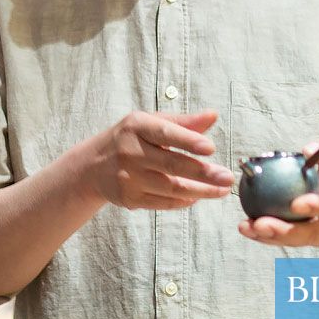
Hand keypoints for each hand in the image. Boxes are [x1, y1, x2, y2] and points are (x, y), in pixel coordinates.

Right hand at [83, 110, 231, 209]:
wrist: (92, 166)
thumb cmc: (130, 139)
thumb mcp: (150, 123)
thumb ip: (183, 122)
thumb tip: (213, 116)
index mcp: (136, 126)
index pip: (165, 133)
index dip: (188, 141)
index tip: (211, 148)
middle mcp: (130, 152)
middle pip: (172, 164)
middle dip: (203, 172)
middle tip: (227, 177)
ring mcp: (128, 177)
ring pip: (171, 187)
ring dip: (200, 191)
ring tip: (221, 190)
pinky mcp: (129, 199)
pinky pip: (163, 202)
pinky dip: (183, 201)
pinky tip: (198, 197)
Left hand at [238, 134, 318, 246]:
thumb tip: (307, 151)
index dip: (317, 206)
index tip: (295, 205)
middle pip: (314, 232)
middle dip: (286, 231)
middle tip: (261, 224)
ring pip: (298, 240)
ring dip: (270, 237)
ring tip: (246, 227)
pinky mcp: (310, 238)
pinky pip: (288, 239)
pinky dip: (267, 236)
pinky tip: (246, 227)